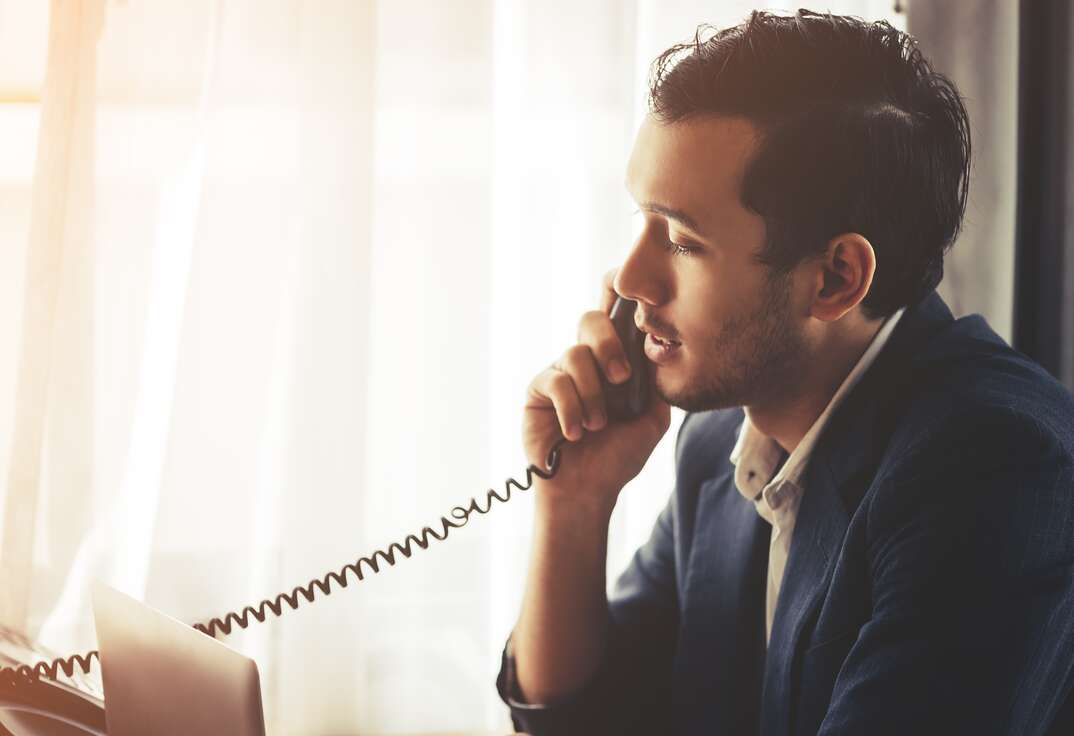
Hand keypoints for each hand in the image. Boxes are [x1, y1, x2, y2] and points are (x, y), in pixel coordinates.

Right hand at [522, 269, 670, 514]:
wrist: (587, 491)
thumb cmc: (618, 457)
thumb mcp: (652, 418)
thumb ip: (656, 380)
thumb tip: (657, 343)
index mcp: (617, 361)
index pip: (615, 314)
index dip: (619, 292)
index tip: (635, 297)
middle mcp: (588, 360)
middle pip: (592, 320)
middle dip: (609, 345)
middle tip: (622, 379)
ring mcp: (561, 372)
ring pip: (576, 354)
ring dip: (593, 394)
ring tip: (597, 425)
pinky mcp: (538, 389)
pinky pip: (556, 380)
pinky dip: (572, 409)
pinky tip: (576, 433)